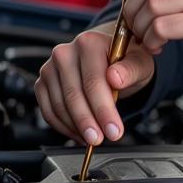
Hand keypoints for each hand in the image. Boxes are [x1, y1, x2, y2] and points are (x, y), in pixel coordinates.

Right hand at [34, 22, 154, 145]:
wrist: (110, 56)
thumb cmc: (125, 59)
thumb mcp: (139, 62)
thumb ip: (131, 69)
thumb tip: (116, 77)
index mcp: (89, 43)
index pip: (93, 82)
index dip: (103, 110)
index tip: (114, 131)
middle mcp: (65, 53)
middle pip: (74, 96)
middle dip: (88, 123)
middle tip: (100, 140)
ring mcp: (51, 68)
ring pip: (59, 106)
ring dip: (76, 127)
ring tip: (93, 137)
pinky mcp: (43, 83)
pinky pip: (48, 111)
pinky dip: (63, 127)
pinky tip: (79, 133)